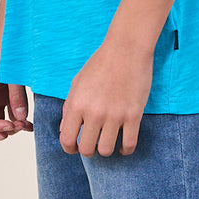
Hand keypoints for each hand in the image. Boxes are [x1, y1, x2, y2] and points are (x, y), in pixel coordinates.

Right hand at [0, 45, 32, 143]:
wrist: (14, 29)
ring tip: (26, 126)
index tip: (11, 128)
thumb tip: (20, 119)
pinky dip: (15, 120)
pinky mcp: (5, 93)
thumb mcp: (14, 70)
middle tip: (16, 131)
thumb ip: (17, 94)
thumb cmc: (11, 45)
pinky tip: (28, 123)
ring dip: (8, 128)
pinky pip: (6, 113)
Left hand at [60, 39, 152, 157]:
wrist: (126, 47)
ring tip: (108, 140)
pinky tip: (123, 144)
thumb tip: (65, 129)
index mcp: (78, 103)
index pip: (67, 140)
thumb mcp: (78, 81)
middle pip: (87, 150)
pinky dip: (125, 149)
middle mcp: (94, 113)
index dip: (69, 148)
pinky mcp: (133, 115)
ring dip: (106, 148)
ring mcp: (115, 115)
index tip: (75, 147)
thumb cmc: (101, 62)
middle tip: (94, 141)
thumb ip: (70, 105)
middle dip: (88, 149)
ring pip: (106, 151)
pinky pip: (129, 145)